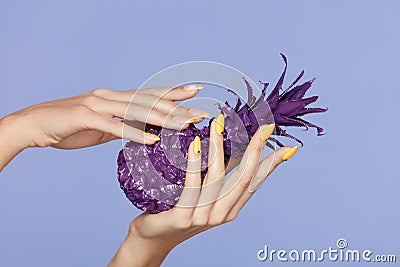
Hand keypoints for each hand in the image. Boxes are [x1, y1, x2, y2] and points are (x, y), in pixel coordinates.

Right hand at [0, 85, 206, 170]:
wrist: (35, 124)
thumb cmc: (68, 126)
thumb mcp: (101, 127)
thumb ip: (120, 127)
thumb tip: (141, 134)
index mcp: (115, 99)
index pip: (149, 94)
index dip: (173, 92)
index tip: (195, 92)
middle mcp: (110, 97)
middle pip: (149, 100)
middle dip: (176, 106)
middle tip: (200, 113)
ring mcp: (98, 105)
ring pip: (137, 110)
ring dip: (163, 118)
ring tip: (185, 125)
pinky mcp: (86, 117)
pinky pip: (114, 126)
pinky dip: (134, 132)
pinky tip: (152, 139)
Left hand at [108, 119, 298, 266]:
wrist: (154, 238)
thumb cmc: (181, 210)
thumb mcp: (206, 192)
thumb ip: (221, 174)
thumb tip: (237, 147)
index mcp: (231, 208)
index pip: (255, 183)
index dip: (272, 165)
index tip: (288, 147)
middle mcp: (221, 214)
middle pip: (243, 179)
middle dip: (255, 151)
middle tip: (264, 128)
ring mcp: (203, 217)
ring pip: (217, 178)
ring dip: (219, 148)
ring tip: (219, 124)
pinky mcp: (182, 217)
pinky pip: (190, 187)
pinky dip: (194, 163)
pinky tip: (195, 144)